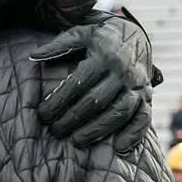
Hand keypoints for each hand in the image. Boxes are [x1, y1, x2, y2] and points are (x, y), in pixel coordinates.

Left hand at [31, 13, 155, 152]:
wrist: (136, 36)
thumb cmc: (100, 39)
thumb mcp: (81, 34)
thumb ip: (59, 45)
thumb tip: (33, 56)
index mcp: (104, 55)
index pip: (79, 82)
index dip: (60, 100)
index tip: (43, 115)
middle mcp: (123, 71)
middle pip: (97, 100)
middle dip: (73, 118)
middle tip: (55, 131)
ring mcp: (138, 86)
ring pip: (119, 112)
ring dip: (98, 129)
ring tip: (77, 141)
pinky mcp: (148, 97)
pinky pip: (144, 118)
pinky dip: (134, 133)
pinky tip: (118, 147)